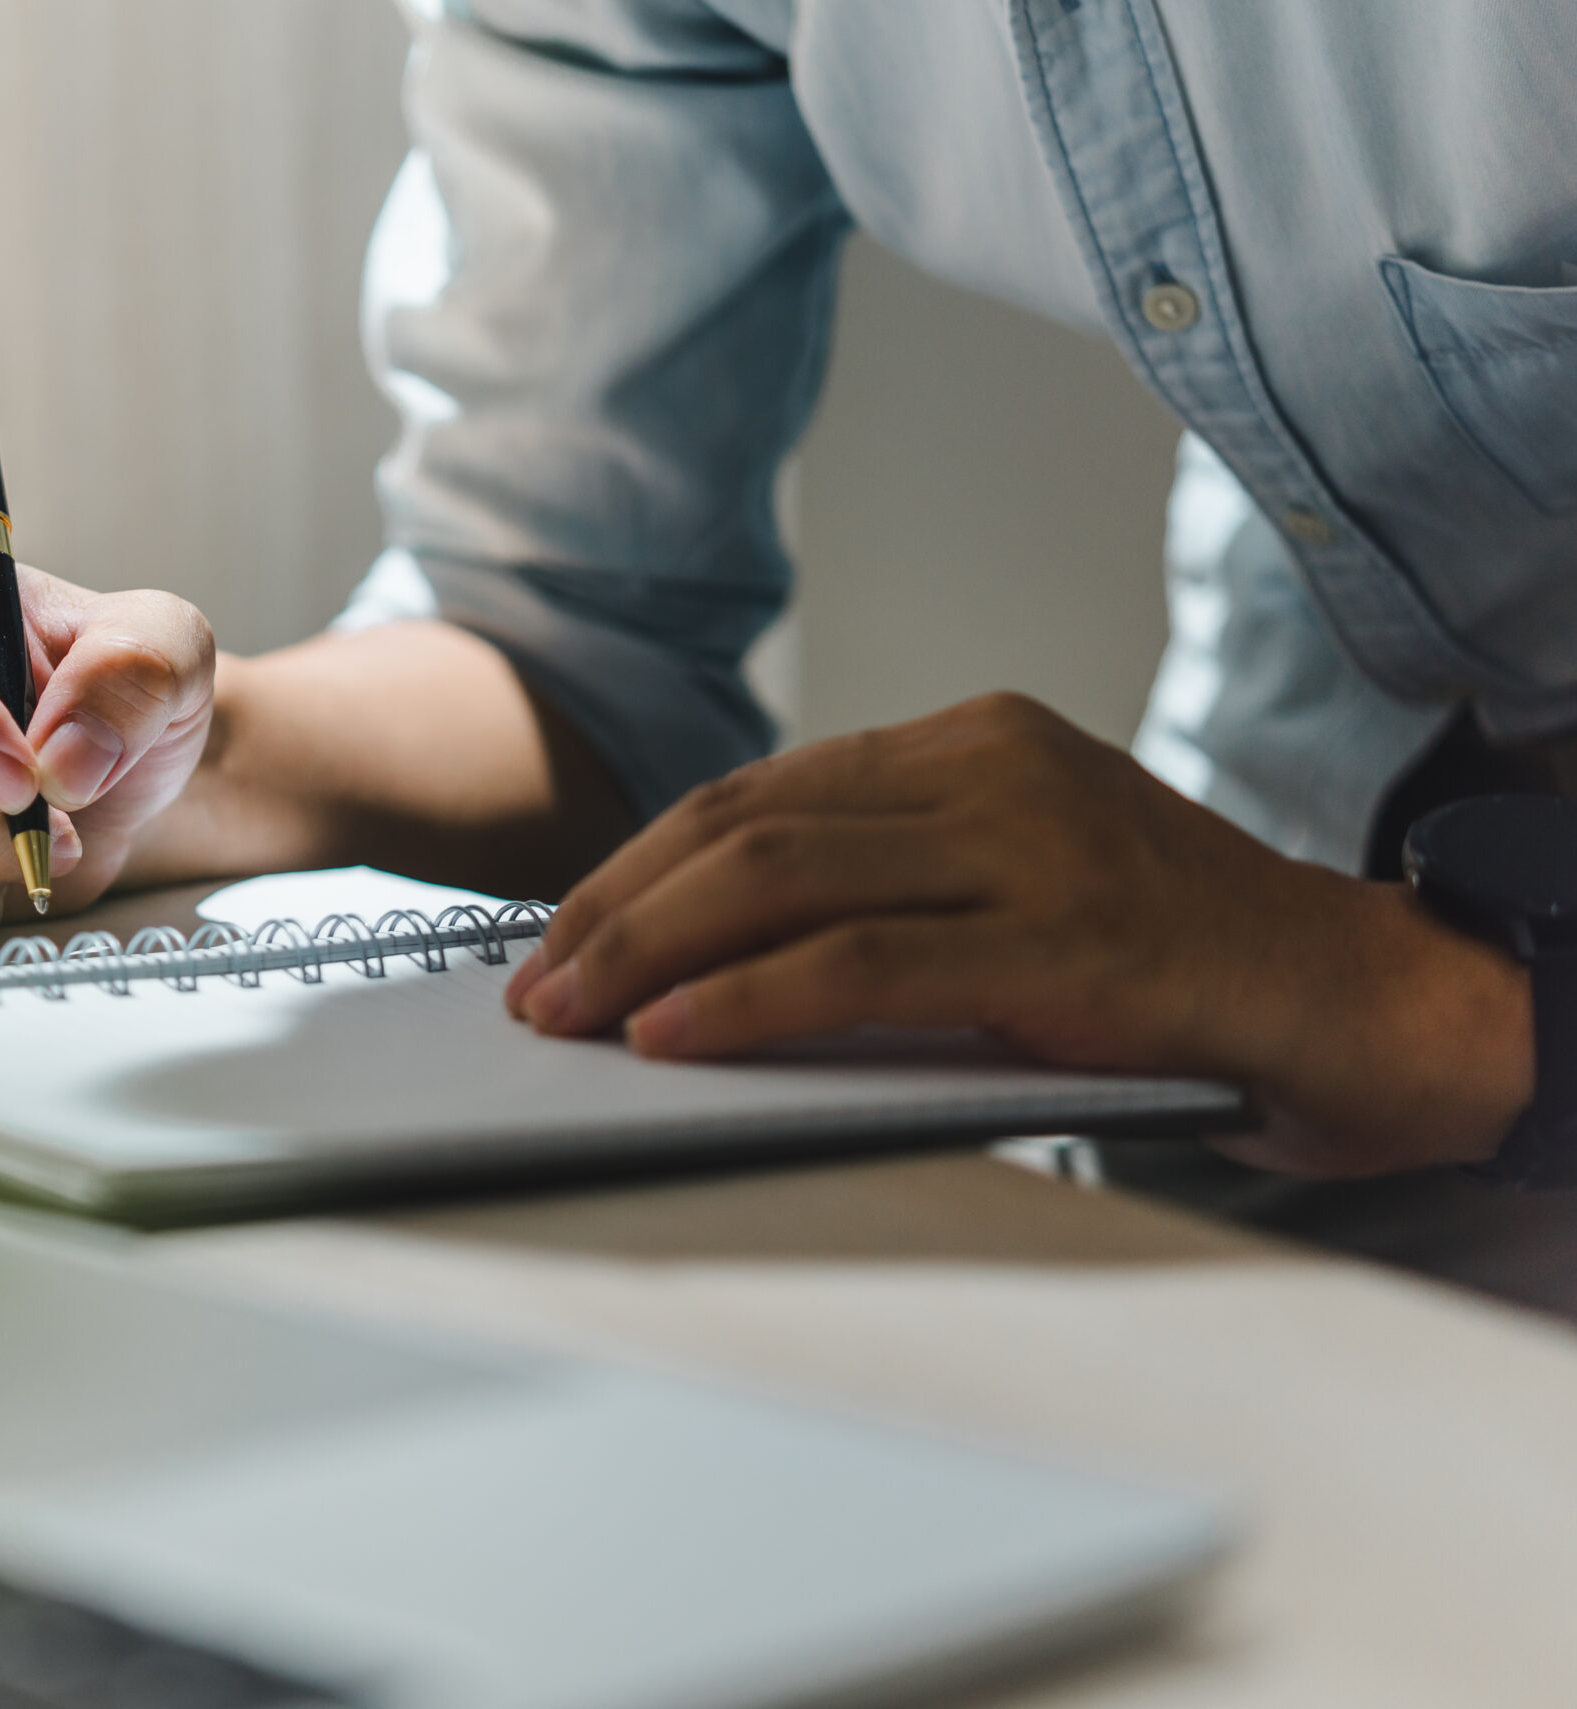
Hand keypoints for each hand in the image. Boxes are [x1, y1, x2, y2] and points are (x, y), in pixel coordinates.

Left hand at [504, 692, 1532, 1175]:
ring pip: (782, 877)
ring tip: (567, 1016)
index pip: (756, 793)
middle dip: (614, 909)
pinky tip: (671, 1035)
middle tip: (534, 986)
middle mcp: (987, 767)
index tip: (559, 933)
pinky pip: (859, 962)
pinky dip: (745, 1000)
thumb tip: (708, 960)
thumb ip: (885, 893)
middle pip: (744, 824)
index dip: (638, 866)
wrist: (1347, 995)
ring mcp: (1026, 843)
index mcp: (965, 742)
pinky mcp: (1061, 937)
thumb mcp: (1008, 889)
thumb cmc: (1163, 960)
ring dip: (646, 953)